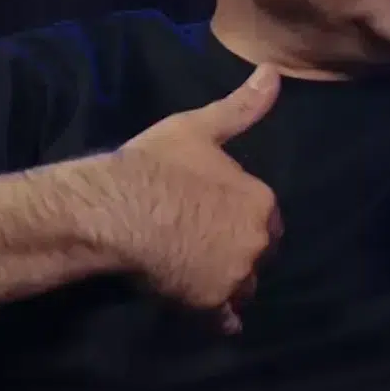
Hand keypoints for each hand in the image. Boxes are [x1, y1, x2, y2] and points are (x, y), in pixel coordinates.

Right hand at [106, 64, 282, 332]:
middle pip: (258, 253)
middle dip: (241, 249)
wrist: (116, 209)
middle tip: (208, 242)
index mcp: (260, 200)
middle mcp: (256, 241)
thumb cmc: (155, 165)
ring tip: (202, 272)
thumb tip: (274, 71)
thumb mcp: (200, 128)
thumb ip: (242, 107)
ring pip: (243, 285)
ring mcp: (234, 276)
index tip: (220, 213)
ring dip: (231, 281)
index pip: (268, 216)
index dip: (245, 215)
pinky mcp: (209, 304)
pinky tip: (214, 318)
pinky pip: (225, 319)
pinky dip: (221, 319)